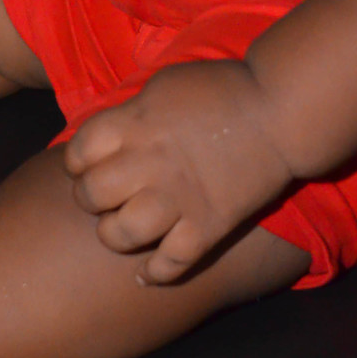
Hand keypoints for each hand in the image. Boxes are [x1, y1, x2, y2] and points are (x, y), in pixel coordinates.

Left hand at [64, 61, 292, 283]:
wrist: (279, 109)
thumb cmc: (221, 88)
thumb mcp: (164, 83)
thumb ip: (132, 111)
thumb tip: (110, 132)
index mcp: (134, 123)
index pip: (78, 151)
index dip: (77, 162)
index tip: (87, 165)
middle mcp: (147, 163)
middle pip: (91, 195)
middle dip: (89, 198)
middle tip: (104, 198)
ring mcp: (177, 199)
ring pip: (121, 234)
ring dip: (114, 236)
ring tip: (122, 230)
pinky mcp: (207, 226)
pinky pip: (170, 263)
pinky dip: (155, 274)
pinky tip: (146, 273)